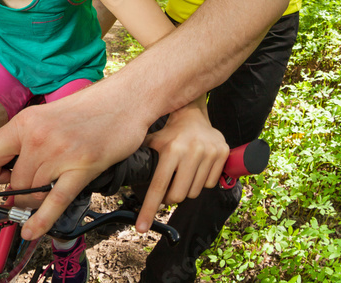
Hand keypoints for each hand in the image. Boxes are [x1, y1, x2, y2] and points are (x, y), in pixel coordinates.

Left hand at [0, 83, 149, 240]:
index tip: (4, 177)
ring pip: (31, 194)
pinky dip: (41, 221)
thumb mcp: (47, 116)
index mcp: (25, 121)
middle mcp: (37, 136)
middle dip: (19, 193)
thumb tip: (12, 168)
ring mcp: (59, 153)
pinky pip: (55, 201)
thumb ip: (28, 140)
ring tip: (45, 195)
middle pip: (13, 182)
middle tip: (29, 191)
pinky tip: (32, 231)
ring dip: (35, 203)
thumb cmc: (89, 108)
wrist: (124, 100)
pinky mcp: (82, 167)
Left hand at [137, 100, 228, 231]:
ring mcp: (209, 153)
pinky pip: (210, 184)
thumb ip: (140, 157)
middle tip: (166, 193)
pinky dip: (200, 183)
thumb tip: (118, 172)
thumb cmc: (169, 131)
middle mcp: (191, 152)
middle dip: (169, 199)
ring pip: (194, 192)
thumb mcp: (152, 140)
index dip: (149, 209)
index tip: (141, 227)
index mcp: (171, 150)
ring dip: (185, 190)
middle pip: (177, 195)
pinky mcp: (222, 154)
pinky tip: (195, 169)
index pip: (158, 187)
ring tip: (181, 176)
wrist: (193, 113)